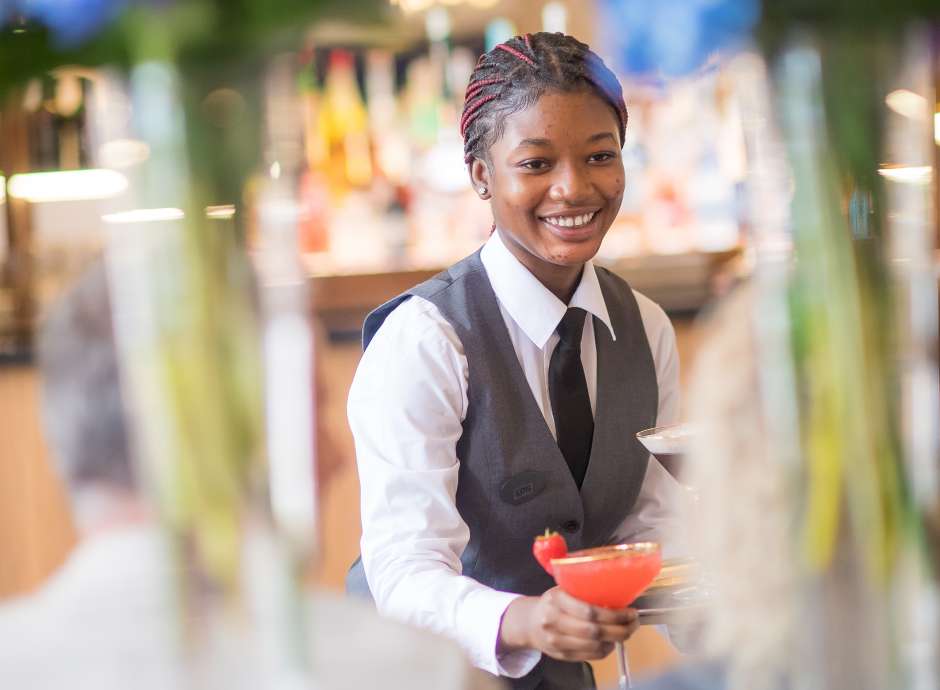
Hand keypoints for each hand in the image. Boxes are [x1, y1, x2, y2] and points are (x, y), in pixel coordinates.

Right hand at [498, 587, 639, 661]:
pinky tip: (611, 642)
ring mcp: (556, 641)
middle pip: (594, 631)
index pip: (589, 611)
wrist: (530, 623)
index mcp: (556, 600)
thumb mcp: (562, 589)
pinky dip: (606, 650)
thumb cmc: (552, 603)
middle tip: (633, 623)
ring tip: (625, 632)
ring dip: (615, 640)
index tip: (630, 612)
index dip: (614, 614)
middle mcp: (554, 622)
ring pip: (594, 646)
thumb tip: (619, 594)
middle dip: (620, 629)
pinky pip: (590, 656)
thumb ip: (583, 591)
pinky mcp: (561, 655)